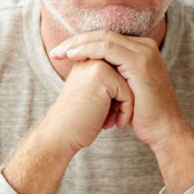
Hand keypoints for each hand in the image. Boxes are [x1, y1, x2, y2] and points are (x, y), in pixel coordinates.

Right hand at [1, 58, 130, 193]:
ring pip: (130, 86)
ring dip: (125, 107)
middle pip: (127, 79)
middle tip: (110, 119)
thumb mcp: (94, 96)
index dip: (118, 99)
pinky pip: (128, 93)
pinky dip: (125, 112)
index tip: (105, 116)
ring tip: (111, 121)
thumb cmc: (79, 120)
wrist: (59, 134)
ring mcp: (97, 65)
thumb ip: (109, 84)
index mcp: (88, 60)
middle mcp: (91, 58)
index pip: (120, 76)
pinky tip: (113, 124)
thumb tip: (134, 82)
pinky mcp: (103, 76)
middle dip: (122, 101)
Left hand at [50, 30, 193, 193]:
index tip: (62, 53)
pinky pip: (108, 48)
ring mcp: (144, 52)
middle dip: (77, 41)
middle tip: (56, 51)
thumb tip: (90, 71)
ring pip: (104, 38)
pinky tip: (73, 56)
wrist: (164, 130)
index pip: (107, 38)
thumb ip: (113, 76)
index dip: (83, 43)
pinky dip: (88, 50)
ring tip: (59, 53)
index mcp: (142, 50)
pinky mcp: (140, 62)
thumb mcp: (125, 90)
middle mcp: (146, 47)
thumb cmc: (143, 116)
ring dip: (78, 44)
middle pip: (104, 35)